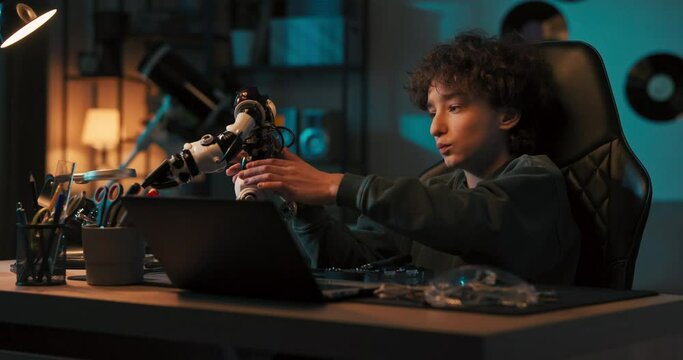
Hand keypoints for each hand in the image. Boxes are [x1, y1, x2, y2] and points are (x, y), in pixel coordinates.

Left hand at [225, 148, 342, 204]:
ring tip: (244, 180)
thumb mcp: (302, 164)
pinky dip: (266, 184)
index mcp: (289, 163)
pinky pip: (277, 184)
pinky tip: (259, 186)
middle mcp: (288, 169)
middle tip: (238, 173)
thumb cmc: (316, 179)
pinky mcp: (293, 187)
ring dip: (254, 177)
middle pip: (265, 166)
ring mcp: (290, 178)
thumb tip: (282, 150)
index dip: (255, 162)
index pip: (269, 160)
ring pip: (268, 174)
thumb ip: (290, 157)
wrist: (329, 186)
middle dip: (250, 169)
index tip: (245, 165)